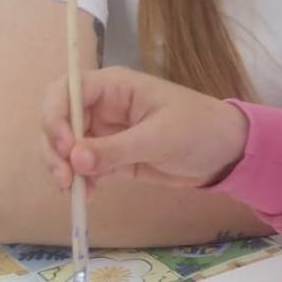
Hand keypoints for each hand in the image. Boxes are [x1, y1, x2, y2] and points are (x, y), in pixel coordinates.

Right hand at [41, 67, 249, 191]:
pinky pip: (84, 167)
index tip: (66, 148)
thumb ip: (116, 149)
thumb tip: (75, 160)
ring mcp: (105, 133)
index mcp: (114, 86)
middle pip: (59, 120)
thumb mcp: (160, 138)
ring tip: (77, 192)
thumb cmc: (199, 130)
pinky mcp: (112, 158)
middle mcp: (103, 106)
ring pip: (67, 147)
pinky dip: (80, 181)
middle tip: (65, 179)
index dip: (57, 116)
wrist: (226, 153)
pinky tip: (89, 195)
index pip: (66, 90)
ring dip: (63, 168)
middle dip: (55, 148)